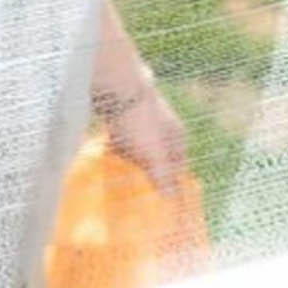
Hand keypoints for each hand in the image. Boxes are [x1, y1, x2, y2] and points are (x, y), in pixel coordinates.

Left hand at [97, 77, 188, 195]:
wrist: (114, 85)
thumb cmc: (138, 120)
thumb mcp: (154, 154)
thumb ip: (164, 177)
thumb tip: (174, 202)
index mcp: (176, 135)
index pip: (179, 167)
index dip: (171, 184)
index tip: (161, 203)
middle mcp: (163, 125)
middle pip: (159, 156)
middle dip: (150, 173)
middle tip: (138, 194)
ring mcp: (143, 117)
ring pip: (140, 146)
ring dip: (132, 160)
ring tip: (121, 178)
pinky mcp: (123, 112)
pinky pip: (122, 136)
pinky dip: (117, 147)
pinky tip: (108, 156)